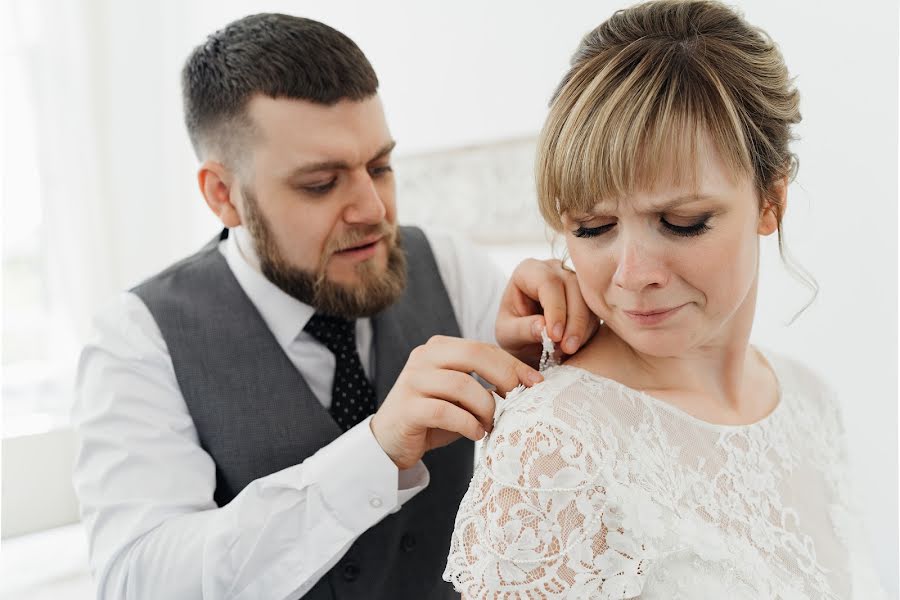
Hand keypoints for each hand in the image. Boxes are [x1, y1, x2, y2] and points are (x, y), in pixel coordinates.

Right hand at [369, 335, 542, 469]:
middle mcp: (423, 358)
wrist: (390, 441)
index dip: (512, 363)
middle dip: (504, 376)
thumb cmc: (433, 417)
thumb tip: (528, 383)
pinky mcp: (407, 409)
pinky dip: (468, 424)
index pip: (482, 347)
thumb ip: (484, 383)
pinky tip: (476, 434)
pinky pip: (445, 412)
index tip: (536, 381)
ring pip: (461, 385)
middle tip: (519, 399)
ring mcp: (412, 382)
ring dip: (485, 407)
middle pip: (473, 355)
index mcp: (438, 348)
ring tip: (490, 424)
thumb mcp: (461, 395)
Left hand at [495, 258, 598, 366]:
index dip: (555, 309)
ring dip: (582, 327)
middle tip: (568, 348)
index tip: (554, 336)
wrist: (524, 337)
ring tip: (569, 350)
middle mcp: (553, 270)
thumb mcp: (507, 334)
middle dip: (574, 320)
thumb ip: (521, 329)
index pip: (548, 282)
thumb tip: (543, 327)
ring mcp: (572, 280)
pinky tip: (576, 346)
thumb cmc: (510, 331)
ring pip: (588, 298)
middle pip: (573, 286)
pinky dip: (588, 330)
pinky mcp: (586, 297)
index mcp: (528, 271)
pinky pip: (595, 310)